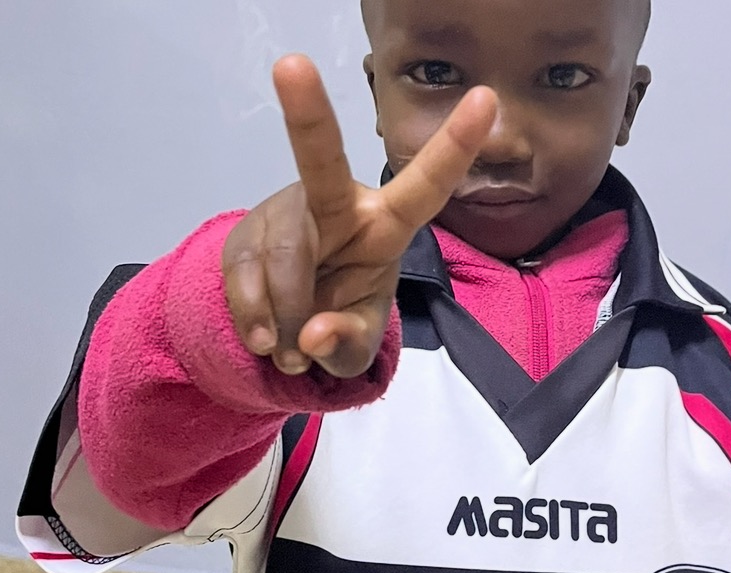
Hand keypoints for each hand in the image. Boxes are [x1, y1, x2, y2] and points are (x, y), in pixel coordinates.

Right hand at [222, 54, 497, 377]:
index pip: (426, 186)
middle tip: (291, 64)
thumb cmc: (341, 317)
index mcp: (384, 225)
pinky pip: (244, 277)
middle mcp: (336, 205)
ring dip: (286, 317)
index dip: (455, 146)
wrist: (284, 326)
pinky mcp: (242, 233)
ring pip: (283, 256)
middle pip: (321, 163)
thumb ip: (346, 343)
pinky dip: (254, 319)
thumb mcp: (358, 344)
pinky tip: (264, 338)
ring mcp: (284, 213)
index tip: (488, 99)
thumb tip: (310, 336)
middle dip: (307, 115)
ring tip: (290, 351)